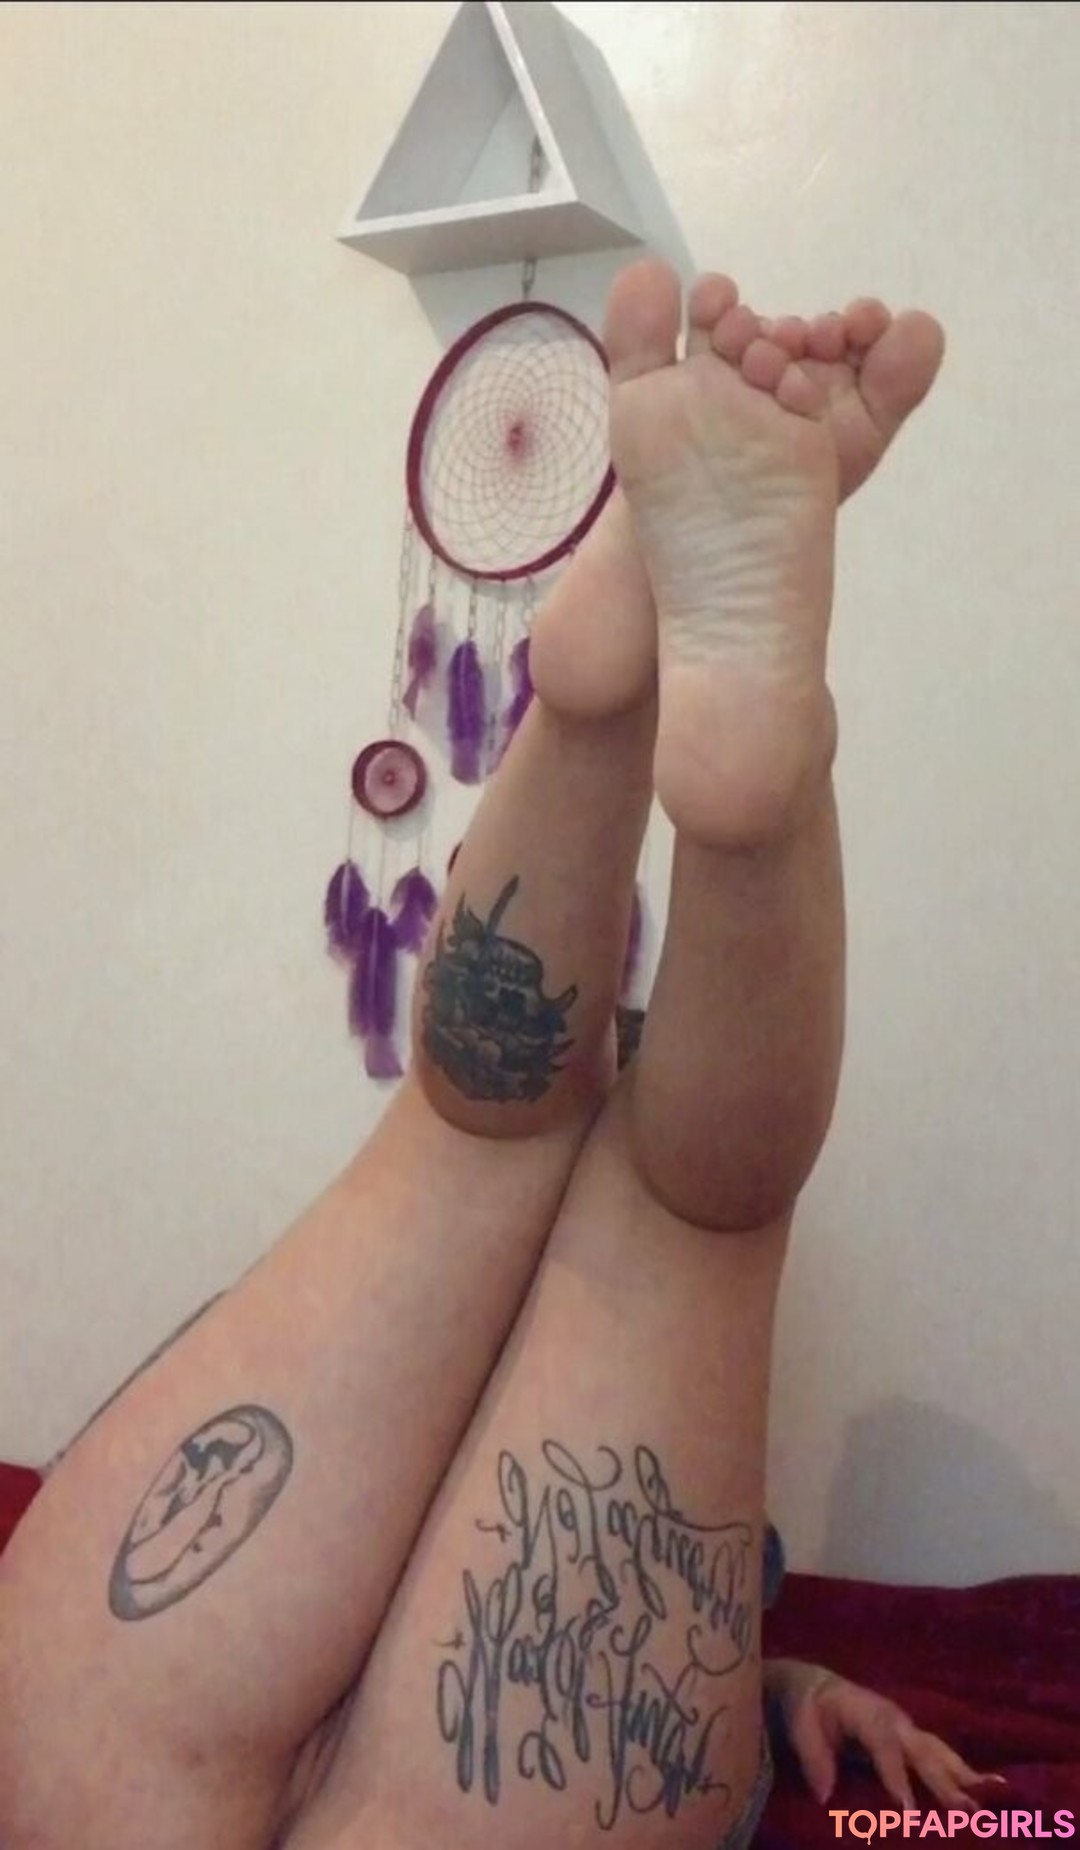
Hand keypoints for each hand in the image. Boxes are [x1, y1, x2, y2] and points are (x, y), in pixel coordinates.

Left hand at [764, 1658, 1006, 1811]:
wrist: (815, 1687)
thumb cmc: (807, 1705)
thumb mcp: (799, 1722)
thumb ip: (812, 1756)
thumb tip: (825, 1796)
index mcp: (867, 1713)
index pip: (884, 1746)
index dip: (897, 1778)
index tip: (909, 1812)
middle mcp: (894, 1720)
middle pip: (922, 1750)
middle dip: (944, 1780)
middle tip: (966, 1810)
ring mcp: (907, 1728)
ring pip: (939, 1752)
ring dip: (963, 1776)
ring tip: (990, 1800)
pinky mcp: (912, 1740)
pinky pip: (941, 1756)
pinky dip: (966, 1772)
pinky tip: (991, 1787)